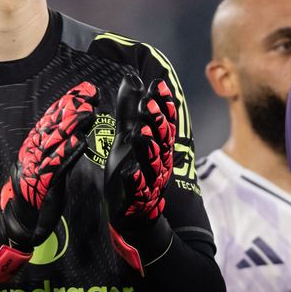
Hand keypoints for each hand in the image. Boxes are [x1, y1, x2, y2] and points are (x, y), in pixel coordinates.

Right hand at [0, 81, 96, 281]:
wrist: (18, 224)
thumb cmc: (35, 196)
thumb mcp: (48, 167)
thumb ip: (58, 148)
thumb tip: (76, 129)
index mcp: (34, 147)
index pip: (52, 119)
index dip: (68, 102)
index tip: (85, 89)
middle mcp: (32, 153)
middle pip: (53, 124)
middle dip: (72, 106)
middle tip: (90, 92)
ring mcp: (35, 168)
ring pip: (54, 141)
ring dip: (72, 125)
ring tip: (89, 112)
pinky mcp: (41, 185)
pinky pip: (55, 167)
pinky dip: (67, 154)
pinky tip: (80, 143)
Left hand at [104, 74, 176, 273]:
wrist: (133, 213)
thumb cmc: (131, 169)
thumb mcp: (127, 135)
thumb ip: (130, 109)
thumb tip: (133, 78)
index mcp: (157, 146)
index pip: (163, 121)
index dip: (163, 104)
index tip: (158, 85)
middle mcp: (157, 162)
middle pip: (161, 140)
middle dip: (156, 122)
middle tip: (147, 105)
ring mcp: (148, 181)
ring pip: (151, 164)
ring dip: (148, 150)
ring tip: (141, 135)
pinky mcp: (134, 199)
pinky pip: (136, 191)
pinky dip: (134, 182)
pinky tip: (130, 172)